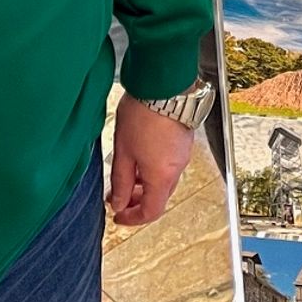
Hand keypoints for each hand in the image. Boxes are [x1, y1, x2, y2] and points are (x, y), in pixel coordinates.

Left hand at [109, 95, 194, 227]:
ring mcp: (183, 153)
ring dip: (145, 183)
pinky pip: (170, 164)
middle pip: (159, 197)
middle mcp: (177, 167)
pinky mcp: (184, 140)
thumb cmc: (143, 113)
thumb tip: (118, 202)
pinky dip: (154, 168)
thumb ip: (121, 181)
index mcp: (162, 176)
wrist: (164, 83)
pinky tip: (140, 156)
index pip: (151, 211)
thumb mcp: (123, 151)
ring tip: (126, 173)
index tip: (118, 216)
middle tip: (118, 195)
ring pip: (164, 179)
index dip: (133, 218)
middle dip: (137, 200)